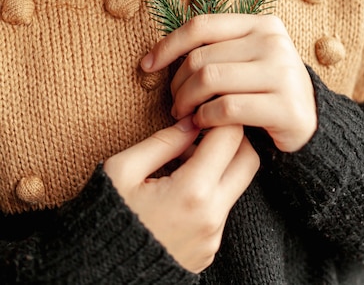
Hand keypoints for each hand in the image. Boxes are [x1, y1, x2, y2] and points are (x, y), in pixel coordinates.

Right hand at [104, 119, 258, 272]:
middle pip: (248, 160)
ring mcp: (212, 237)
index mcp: (192, 192)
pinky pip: (221, 209)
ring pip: (236, 185)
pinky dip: (209, 190)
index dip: (219, 116)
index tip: (200, 112)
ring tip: (181, 161)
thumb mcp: (124, 170)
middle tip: (203, 130)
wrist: (98, 275)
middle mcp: (211, 217)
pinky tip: (178, 188)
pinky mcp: (208, 250)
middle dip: (233, 137)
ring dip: (220, 165)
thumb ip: (163, 142)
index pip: (231, 137)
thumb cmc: (105, 217)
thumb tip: (191, 122)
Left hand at [141, 14, 317, 151]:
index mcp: (261, 23)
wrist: (309, 122)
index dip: (168, 45)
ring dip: (187, 102)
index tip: (147, 66)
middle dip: (177, 84)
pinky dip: (206, 118)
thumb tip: (157, 55)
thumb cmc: (263, 88)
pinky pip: (227, 109)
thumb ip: (215, 49)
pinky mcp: (286, 106)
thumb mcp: (244, 59)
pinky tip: (203, 125)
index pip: (202, 25)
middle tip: (174, 105)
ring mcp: (283, 72)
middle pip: (202, 57)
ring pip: (210, 80)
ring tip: (185, 116)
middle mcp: (274, 42)